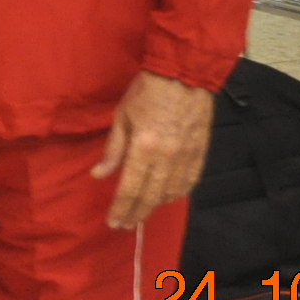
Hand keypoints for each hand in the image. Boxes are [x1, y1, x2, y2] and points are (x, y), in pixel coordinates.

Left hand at [91, 71, 212, 228]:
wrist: (183, 74)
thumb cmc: (146, 92)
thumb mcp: (121, 117)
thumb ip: (113, 150)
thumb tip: (99, 175)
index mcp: (143, 148)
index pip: (129, 189)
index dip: (120, 209)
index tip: (112, 222)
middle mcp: (166, 158)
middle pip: (150, 197)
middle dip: (135, 214)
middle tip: (124, 224)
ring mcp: (186, 158)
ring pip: (170, 193)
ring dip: (155, 207)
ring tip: (141, 212)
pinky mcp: (200, 154)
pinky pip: (189, 183)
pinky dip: (177, 194)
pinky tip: (167, 199)